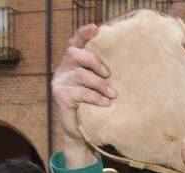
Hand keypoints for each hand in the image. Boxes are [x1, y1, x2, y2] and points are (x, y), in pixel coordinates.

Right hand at [51, 24, 115, 165]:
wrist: (82, 133)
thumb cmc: (94, 107)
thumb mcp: (98, 87)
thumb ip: (102, 74)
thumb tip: (125, 63)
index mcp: (72, 63)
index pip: (74, 42)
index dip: (83, 33)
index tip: (96, 28)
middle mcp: (62, 69)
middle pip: (74, 53)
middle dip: (94, 61)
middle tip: (109, 73)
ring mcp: (59, 82)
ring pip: (79, 75)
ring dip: (99, 84)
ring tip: (112, 94)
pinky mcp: (59, 96)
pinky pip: (79, 92)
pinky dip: (95, 97)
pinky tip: (105, 104)